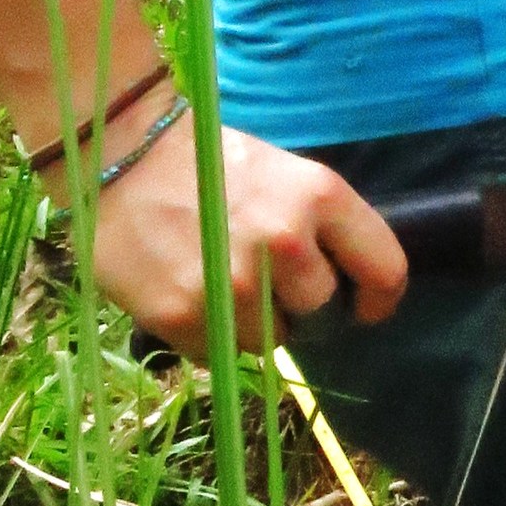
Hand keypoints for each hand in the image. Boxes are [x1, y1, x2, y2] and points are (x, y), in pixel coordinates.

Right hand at [90, 111, 408, 362]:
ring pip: (271, 340)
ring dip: (254, 324)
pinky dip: (209, 333)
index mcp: (321, 196)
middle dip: (301, 306)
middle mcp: (286, 241)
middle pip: (322, 310)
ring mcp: (235, 283)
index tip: (362, 308)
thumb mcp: (284, 176)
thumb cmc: (208, 163)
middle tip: (269, 285)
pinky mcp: (185, 314)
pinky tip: (188, 294)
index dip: (376, 299)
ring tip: (221, 284)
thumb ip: (320, 228)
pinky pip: (219, 351)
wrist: (120, 155)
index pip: (385, 269)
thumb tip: (344, 286)